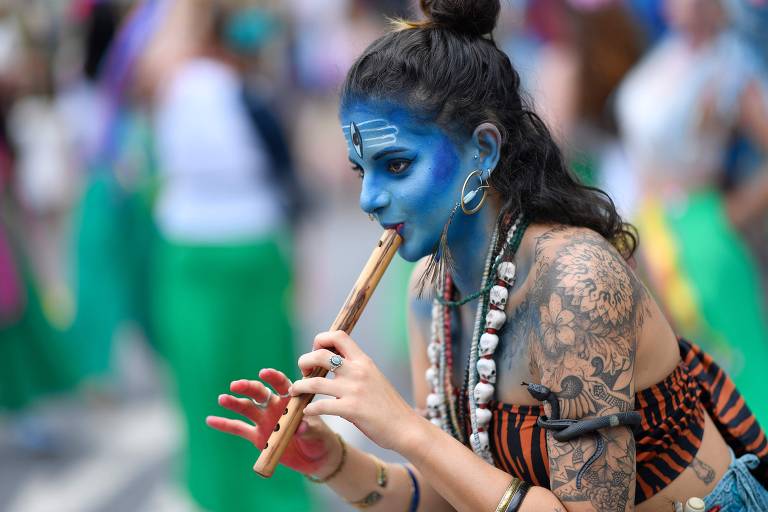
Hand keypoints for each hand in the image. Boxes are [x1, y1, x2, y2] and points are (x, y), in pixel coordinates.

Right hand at [206, 368, 338, 475]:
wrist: (315, 457)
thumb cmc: (320, 438)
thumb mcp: (317, 434)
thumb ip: (308, 428)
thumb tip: (300, 426)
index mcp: (291, 400)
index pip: (282, 384)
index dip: (274, 378)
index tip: (264, 373)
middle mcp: (275, 406)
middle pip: (260, 393)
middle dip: (248, 388)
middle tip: (236, 385)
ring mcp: (265, 420)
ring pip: (247, 408)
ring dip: (234, 403)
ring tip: (222, 398)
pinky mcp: (257, 437)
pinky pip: (239, 429)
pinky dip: (225, 425)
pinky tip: (210, 420)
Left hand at [290, 330, 421, 451]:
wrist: (406, 427)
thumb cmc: (388, 405)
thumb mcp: (374, 378)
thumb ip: (356, 369)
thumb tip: (334, 363)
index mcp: (363, 361)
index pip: (338, 335)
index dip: (321, 339)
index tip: (315, 352)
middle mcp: (358, 371)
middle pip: (320, 355)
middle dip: (304, 361)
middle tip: (303, 372)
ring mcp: (354, 390)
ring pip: (314, 382)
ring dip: (299, 386)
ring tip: (295, 392)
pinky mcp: (352, 410)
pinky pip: (320, 406)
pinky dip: (309, 409)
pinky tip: (307, 412)